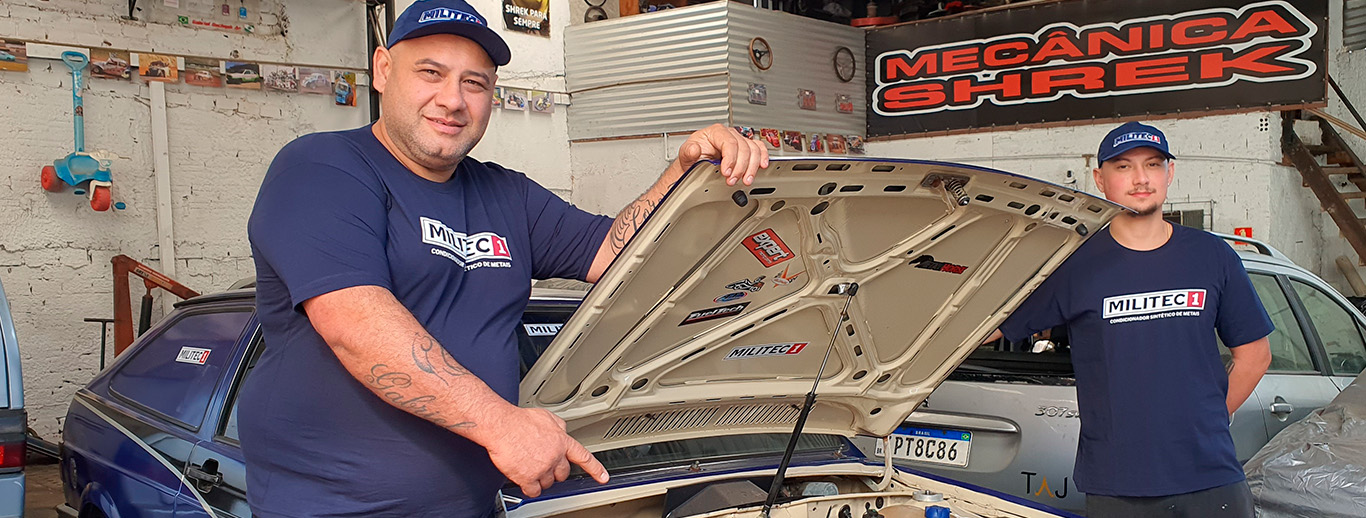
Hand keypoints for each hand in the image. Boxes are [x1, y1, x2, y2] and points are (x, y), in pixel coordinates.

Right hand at [484, 406, 609, 497]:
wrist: (501, 426)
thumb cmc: (519, 420)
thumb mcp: (546, 416)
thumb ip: (558, 426)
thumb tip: (563, 430)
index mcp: (562, 441)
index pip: (583, 457)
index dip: (595, 469)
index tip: (603, 477)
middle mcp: (555, 456)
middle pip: (563, 473)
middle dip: (555, 471)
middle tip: (544, 464)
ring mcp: (542, 468)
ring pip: (548, 483)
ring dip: (540, 478)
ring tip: (529, 466)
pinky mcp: (528, 478)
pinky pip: (533, 491)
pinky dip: (530, 488)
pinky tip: (525, 480)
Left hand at [674, 123, 769, 185]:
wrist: (695, 165)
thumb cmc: (692, 157)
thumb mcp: (685, 154)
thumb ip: (689, 152)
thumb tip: (694, 149)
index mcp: (715, 132)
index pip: (729, 142)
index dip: (730, 158)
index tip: (726, 172)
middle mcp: (729, 135)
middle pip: (743, 147)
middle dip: (740, 167)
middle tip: (733, 180)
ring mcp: (739, 141)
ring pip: (753, 150)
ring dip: (751, 167)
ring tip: (745, 180)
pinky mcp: (746, 149)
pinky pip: (759, 149)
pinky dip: (763, 157)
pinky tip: (762, 166)